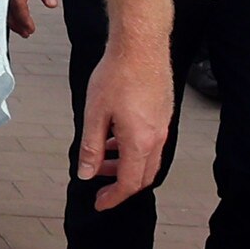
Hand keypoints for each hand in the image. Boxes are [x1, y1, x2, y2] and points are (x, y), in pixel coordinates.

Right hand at [7, 0, 56, 37]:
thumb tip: (51, 4)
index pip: (19, 3)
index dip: (25, 19)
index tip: (31, 29)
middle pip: (8, 8)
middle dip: (17, 23)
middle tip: (27, 33)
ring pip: (2, 4)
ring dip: (11, 18)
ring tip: (22, 28)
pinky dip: (6, 8)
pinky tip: (12, 14)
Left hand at [70, 22, 171, 212]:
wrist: (141, 45)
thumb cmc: (118, 74)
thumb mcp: (94, 115)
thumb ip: (90, 148)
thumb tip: (86, 172)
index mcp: (139, 142)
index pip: (129, 183)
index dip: (114, 198)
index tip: (100, 203)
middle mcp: (157, 137)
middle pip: (143, 176)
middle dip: (121, 185)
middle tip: (101, 186)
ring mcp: (163, 125)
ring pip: (148, 159)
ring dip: (126, 165)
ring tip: (103, 159)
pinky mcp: (164, 113)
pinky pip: (152, 142)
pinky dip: (134, 149)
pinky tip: (115, 136)